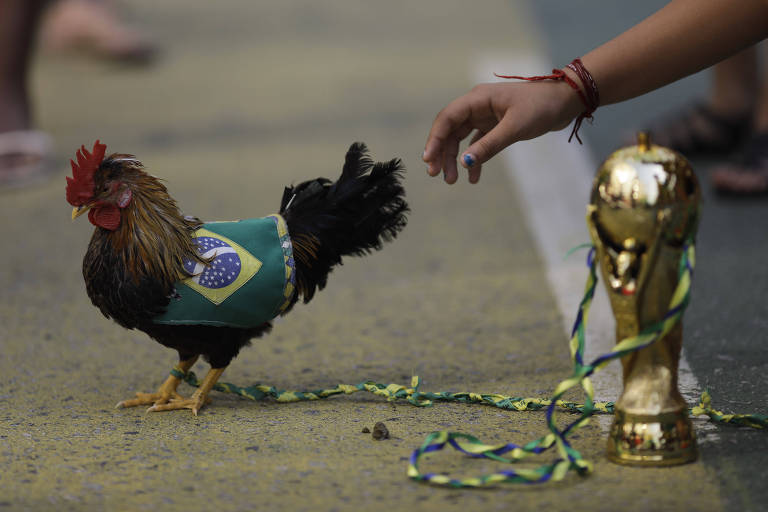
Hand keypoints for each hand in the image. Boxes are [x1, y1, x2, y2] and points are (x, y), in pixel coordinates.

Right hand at [422, 79, 581, 183]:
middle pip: (450, 130)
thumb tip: (464, 163)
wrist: (566, 101)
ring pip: (461, 138)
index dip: (434, 139)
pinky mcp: (496, 125)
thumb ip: (488, 146)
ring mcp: (486, 115)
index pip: (447, 119)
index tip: (428, 160)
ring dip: (456, 159)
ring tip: (452, 180)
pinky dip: (474, 159)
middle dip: (442, 153)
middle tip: (438, 176)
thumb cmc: (541, 107)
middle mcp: (477, 106)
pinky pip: (478, 143)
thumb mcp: (514, 128)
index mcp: (478, 99)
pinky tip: (473, 178)